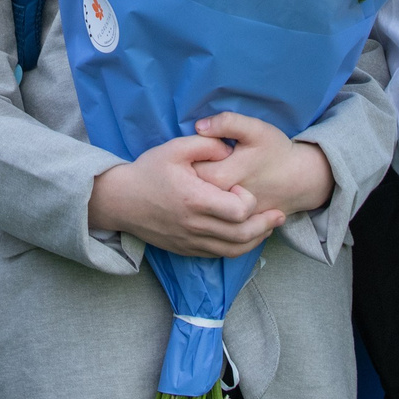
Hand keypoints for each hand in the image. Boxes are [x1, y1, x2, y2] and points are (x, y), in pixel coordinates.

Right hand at [89, 135, 282, 258]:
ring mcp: (190, 241)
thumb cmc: (148, 172)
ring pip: (233, 250)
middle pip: (242, 235)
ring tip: (269, 228)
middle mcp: (195, 225)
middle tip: (278, 215)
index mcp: (195, 200)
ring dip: (256, 240)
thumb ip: (207, 144)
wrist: (120, 200)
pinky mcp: (187, 249)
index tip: (240, 188)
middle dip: (265, 225)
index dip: (249, 200)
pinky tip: (247, 237)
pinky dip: (238, 248)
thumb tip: (231, 148)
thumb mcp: (174, 149)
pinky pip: (219, 254)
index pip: (239, 211)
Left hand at [190, 113, 332, 217]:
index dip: (188, 156)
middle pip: (187, 186)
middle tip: (203, 162)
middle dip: (189, 174)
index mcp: (219, 176)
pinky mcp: (231, 225)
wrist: (300, 181)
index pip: (185, 167)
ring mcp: (224, 217)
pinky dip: (206, 205)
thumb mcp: (255, 130)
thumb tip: (199, 126)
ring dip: (197, 190)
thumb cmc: (276, 152)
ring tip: (209, 177)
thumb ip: (227, 123)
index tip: (198, 150)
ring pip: (197, 202)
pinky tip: (216, 193)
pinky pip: (208, 215)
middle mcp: (218, 202)